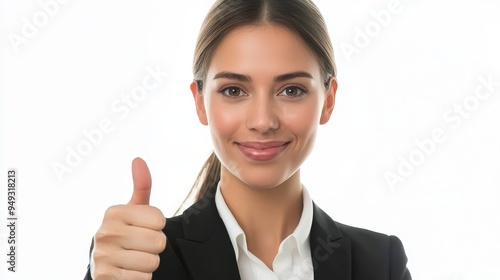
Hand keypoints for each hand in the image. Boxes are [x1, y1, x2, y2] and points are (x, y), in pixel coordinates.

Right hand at [92, 157, 166, 279]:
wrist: (107, 267)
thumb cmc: (127, 234)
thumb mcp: (134, 211)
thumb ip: (141, 187)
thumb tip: (138, 159)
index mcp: (113, 212)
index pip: (159, 219)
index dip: (158, 227)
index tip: (144, 228)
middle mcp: (104, 232)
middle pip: (158, 241)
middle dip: (155, 247)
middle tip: (141, 246)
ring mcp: (102, 256)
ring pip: (152, 261)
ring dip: (149, 264)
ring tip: (135, 259)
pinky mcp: (105, 277)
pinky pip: (143, 279)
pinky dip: (141, 278)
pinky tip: (129, 272)